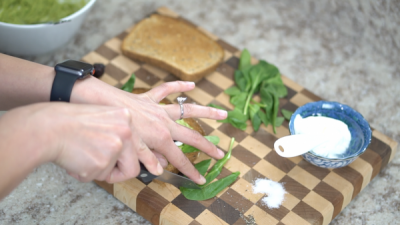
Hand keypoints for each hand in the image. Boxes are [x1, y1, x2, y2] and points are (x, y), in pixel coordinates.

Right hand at [0, 102, 139, 184]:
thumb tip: (125, 157)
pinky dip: (85, 173)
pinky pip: (99, 176)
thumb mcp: (101, 119)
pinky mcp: (104, 160)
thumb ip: (116, 135)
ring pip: (114, 172)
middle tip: (102, 169)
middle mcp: (126, 130)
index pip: (143, 144)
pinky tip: (76, 159)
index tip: (158, 168)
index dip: (150, 160)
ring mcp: (117, 145)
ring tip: (83, 157)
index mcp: (125, 118)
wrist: (48, 126)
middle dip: (118, 172)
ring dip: (99, 171)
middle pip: (133, 164)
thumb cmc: (68, 123)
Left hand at [71, 79, 227, 183]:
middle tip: (219, 153)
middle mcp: (165, 123)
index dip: (190, 172)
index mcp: (161, 137)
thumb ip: (148, 159)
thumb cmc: (115, 128)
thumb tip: (160, 168)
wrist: (102, 104)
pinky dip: (179, 86)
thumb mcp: (131, 149)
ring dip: (206, 112)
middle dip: (207, 146)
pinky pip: (167, 90)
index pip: (179, 159)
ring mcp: (159, 109)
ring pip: (188, 110)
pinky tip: (192, 85)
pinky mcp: (150, 99)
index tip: (201, 179)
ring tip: (223, 113)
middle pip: (192, 136)